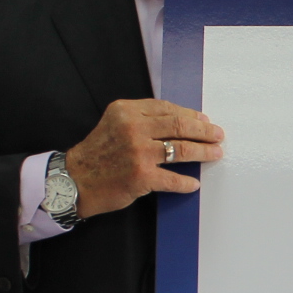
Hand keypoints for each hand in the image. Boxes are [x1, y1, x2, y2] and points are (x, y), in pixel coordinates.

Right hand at [66, 98, 223, 217]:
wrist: (75, 180)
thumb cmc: (97, 153)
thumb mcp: (114, 123)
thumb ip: (141, 118)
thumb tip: (179, 121)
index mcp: (127, 111)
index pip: (167, 109)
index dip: (190, 114)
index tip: (203, 120)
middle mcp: (133, 128)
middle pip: (180, 126)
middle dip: (204, 131)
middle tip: (217, 135)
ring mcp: (138, 153)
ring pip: (182, 150)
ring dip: (203, 152)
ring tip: (215, 154)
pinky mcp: (141, 176)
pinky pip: (173, 179)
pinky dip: (186, 182)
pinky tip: (194, 183)